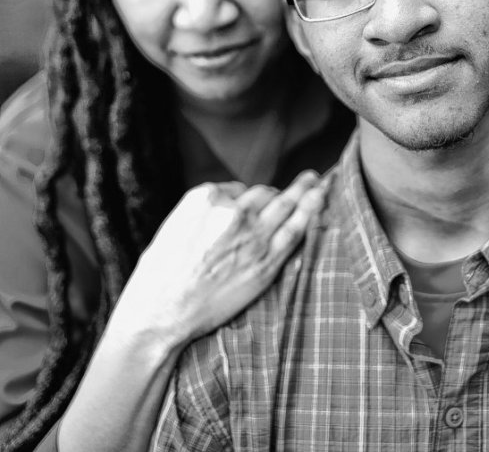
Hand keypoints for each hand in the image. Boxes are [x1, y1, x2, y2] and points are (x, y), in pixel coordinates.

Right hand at [109, 171, 326, 349]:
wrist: (160, 313)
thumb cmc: (161, 275)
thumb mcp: (176, 227)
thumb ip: (206, 213)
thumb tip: (227, 208)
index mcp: (206, 198)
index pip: (238, 190)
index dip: (246, 201)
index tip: (250, 209)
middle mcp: (232, 211)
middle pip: (264, 194)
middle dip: (279, 194)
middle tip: (303, 182)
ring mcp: (252, 235)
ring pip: (284, 205)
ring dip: (304, 191)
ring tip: (317, 182)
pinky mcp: (266, 261)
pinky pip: (295, 230)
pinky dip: (309, 213)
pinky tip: (320, 201)